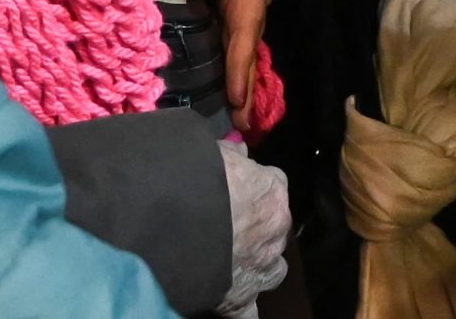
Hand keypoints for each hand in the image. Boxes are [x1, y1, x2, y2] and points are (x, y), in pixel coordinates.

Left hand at [197, 0, 277, 118]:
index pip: (245, 32)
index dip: (240, 68)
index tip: (237, 101)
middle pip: (245, 44)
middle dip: (243, 83)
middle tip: (238, 123)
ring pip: (239, 38)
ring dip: (236, 72)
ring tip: (233, 109)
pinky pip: (230, 25)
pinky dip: (228, 51)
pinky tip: (222, 68)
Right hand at [215, 139, 289, 316]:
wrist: (180, 213)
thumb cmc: (198, 175)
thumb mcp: (217, 152)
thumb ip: (232, 156)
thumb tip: (239, 153)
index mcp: (272, 190)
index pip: (272, 186)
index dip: (252, 190)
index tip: (234, 191)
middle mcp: (276, 230)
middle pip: (274, 230)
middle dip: (257, 230)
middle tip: (229, 227)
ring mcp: (262, 266)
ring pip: (272, 269)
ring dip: (258, 266)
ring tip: (231, 262)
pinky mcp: (242, 297)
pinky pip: (247, 312)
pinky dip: (241, 309)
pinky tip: (232, 306)